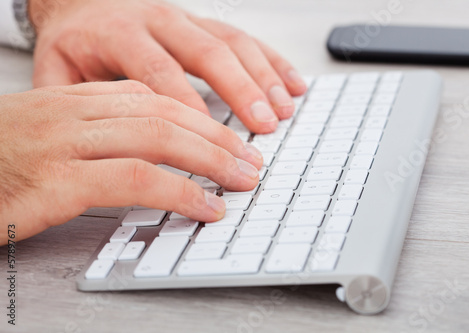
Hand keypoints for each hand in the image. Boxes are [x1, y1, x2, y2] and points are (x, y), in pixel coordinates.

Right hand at [0, 80, 262, 243]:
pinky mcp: (55, 181)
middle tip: (251, 159)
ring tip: (242, 180)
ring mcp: (63, 143)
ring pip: (157, 138)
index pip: (155, 97)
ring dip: (210, 160)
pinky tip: (205, 206)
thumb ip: (98, 128)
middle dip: (217, 137)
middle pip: (165, 113)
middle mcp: (73, 112)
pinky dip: (178, 193)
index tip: (232, 139)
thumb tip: (152, 139)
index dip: (201, 118)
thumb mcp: (50, 133)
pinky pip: (134, 180)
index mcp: (75, 99)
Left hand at [29, 0, 306, 132]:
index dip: (187, 106)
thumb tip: (106, 143)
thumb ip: (78, 103)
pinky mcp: (203, 24)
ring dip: (263, 78)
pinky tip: (291, 84)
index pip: (158, 71)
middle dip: (240, 90)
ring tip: (283, 110)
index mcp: (118, 34)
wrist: (82, 4)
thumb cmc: (75, 44)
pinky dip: (272, 62)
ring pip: (232, 42)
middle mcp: (157, 21)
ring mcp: (184, 20)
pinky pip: (243, 38)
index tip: (209, 140)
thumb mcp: (58, 71)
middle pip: (206, 51)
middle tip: (263, 125)